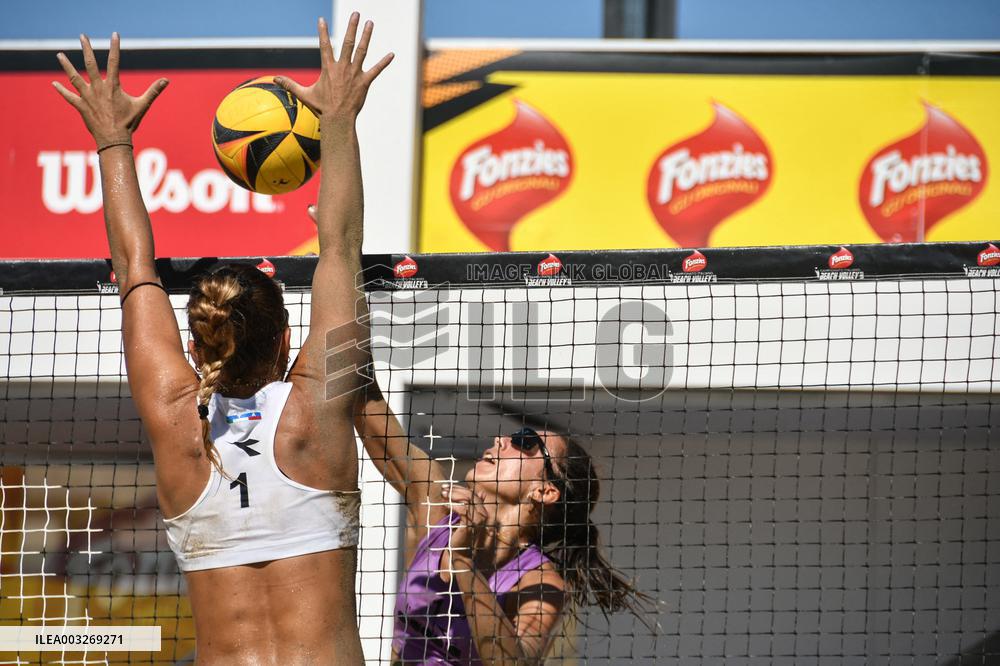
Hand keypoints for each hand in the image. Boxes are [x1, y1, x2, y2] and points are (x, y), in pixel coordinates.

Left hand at [53, 33, 168, 146]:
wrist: (114, 140)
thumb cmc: (129, 123)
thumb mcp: (142, 105)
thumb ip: (153, 91)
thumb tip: (166, 80)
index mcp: (112, 86)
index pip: (114, 62)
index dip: (115, 47)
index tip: (114, 35)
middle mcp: (98, 89)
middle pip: (90, 64)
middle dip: (86, 49)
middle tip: (83, 36)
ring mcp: (87, 97)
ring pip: (74, 77)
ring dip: (66, 65)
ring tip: (59, 55)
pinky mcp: (81, 106)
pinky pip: (69, 97)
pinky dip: (62, 90)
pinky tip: (54, 84)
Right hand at [274, 14, 392, 122]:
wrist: (338, 120)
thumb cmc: (321, 108)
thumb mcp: (304, 94)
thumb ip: (290, 84)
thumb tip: (274, 79)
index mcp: (328, 68)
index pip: (325, 46)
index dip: (323, 32)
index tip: (321, 20)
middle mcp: (342, 68)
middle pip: (348, 43)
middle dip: (352, 27)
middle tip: (356, 13)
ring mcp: (354, 74)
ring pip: (362, 51)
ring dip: (367, 36)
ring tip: (370, 23)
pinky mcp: (364, 82)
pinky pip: (376, 70)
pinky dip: (384, 62)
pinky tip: (392, 54)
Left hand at [444, 484, 489, 553]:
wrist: (460, 553)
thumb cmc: (460, 536)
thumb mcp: (462, 519)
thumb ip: (463, 507)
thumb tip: (454, 493)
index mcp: (482, 512)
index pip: (472, 494)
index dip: (459, 488)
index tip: (447, 486)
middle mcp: (483, 515)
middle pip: (470, 495)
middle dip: (455, 489)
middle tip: (443, 488)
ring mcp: (478, 520)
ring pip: (467, 500)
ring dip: (453, 495)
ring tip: (443, 495)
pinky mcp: (471, 525)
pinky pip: (463, 510)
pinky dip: (453, 505)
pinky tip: (445, 504)